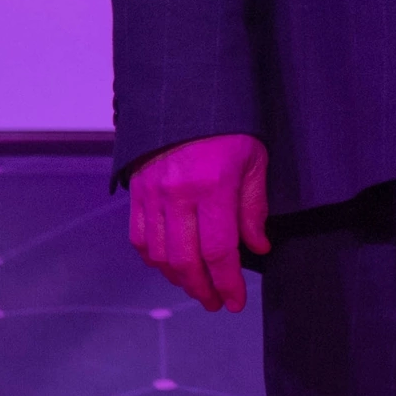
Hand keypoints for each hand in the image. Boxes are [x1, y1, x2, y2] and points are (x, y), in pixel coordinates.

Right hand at [128, 133, 269, 310]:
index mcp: (213, 187)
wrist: (186, 93)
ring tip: (197, 287)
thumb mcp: (254, 160)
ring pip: (159, 255)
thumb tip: (258, 247)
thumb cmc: (228, 127)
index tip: (236, 302)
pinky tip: (169, 265)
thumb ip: (254, 207)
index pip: (219, 251)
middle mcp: (178, 195)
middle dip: (203, 289)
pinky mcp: (136, 191)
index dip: (227, 283)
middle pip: (185, 261)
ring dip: (178, 279)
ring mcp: (152, 194)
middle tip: (216, 303)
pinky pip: (139, 238)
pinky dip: (153, 259)